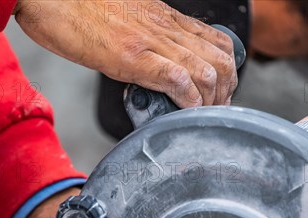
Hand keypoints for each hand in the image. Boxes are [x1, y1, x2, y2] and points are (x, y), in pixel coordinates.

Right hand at [14, 0, 236, 106]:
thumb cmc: (81, 8)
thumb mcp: (128, 21)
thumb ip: (149, 41)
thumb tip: (157, 67)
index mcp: (166, 19)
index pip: (217, 42)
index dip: (227, 73)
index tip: (219, 94)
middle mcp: (166, 28)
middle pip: (221, 60)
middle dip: (225, 92)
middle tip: (215, 111)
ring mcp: (152, 41)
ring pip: (206, 71)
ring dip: (209, 101)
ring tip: (201, 116)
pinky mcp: (133, 56)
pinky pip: (177, 79)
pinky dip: (187, 101)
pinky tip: (183, 113)